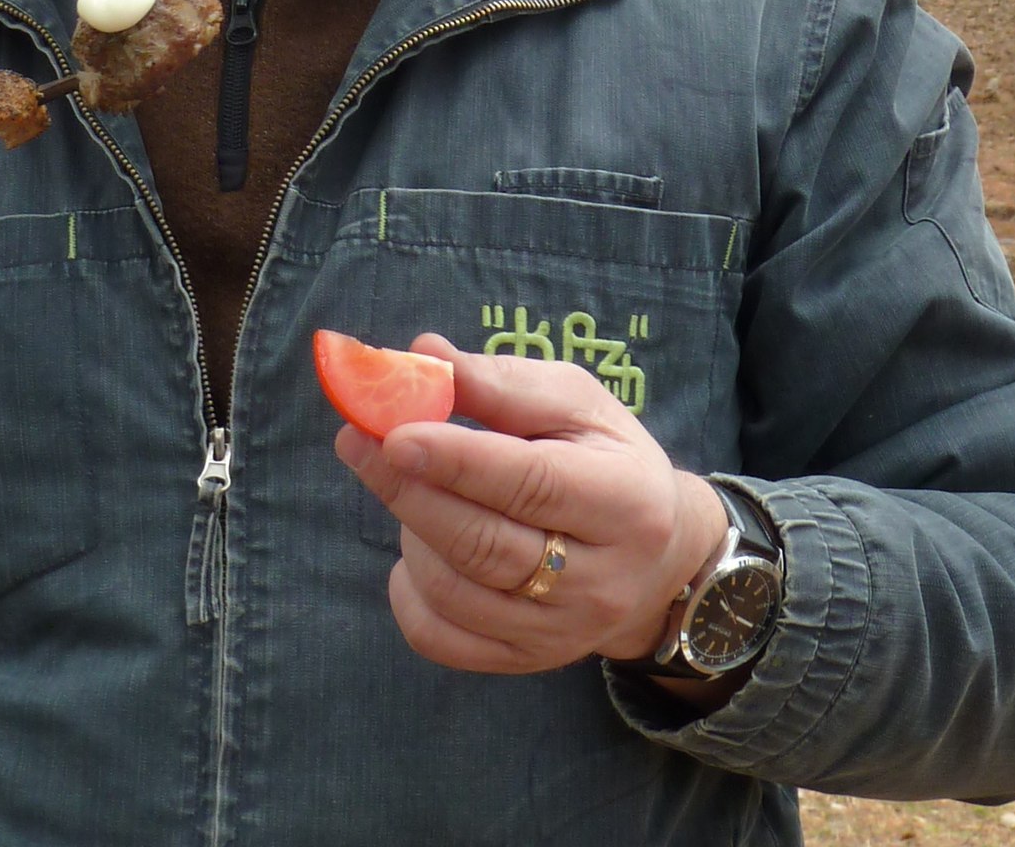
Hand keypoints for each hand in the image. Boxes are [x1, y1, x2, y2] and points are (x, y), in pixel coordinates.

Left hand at [333, 332, 727, 676]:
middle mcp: (599, 582)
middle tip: (357, 442)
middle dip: (409, 491)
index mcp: (625, 502)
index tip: (394, 432)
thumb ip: (500, 383)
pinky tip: (415, 549)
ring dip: (410, 532)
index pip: (530, 484)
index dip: (457, 460)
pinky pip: (443, 640)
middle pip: (485, 545)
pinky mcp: (527, 661)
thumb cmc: (606, 458)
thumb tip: (422, 354)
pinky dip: (409, 594)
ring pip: (456, 594)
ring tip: (408, 486)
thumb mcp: (576, 403)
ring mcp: (561, 633)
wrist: (657, 557)